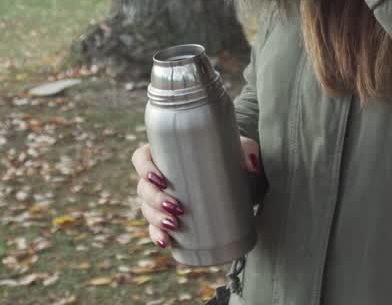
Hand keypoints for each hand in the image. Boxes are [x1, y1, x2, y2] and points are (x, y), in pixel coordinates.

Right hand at [131, 137, 260, 248]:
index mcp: (167, 153)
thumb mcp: (242, 149)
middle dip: (155, 201)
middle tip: (177, 208)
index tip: (161, 180)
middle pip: (143, 188)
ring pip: (147, 209)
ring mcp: (163, 198)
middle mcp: (160, 176)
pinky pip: (156, 228)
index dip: (144, 168)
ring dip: (155, 219)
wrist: (243, 180)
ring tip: (174, 226)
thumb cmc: (235, 157)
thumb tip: (251, 164)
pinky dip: (157, 235)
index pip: (141, 157)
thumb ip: (248, 150)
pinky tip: (165, 242)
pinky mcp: (172, 217)